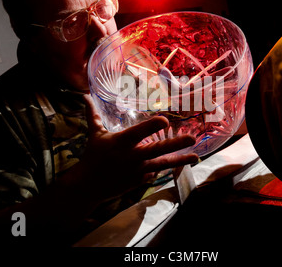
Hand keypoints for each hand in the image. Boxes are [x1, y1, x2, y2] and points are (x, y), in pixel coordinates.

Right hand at [74, 94, 197, 199]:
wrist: (88, 186)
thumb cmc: (92, 155)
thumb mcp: (95, 133)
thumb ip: (93, 114)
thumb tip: (84, 95)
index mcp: (121, 142)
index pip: (139, 132)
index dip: (152, 126)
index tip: (165, 121)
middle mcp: (132, 156)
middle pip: (157, 150)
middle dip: (176, 144)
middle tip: (192, 138)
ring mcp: (138, 170)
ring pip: (162, 164)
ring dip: (181, 160)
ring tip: (197, 157)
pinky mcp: (140, 180)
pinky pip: (156, 172)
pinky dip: (164, 167)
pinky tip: (178, 163)